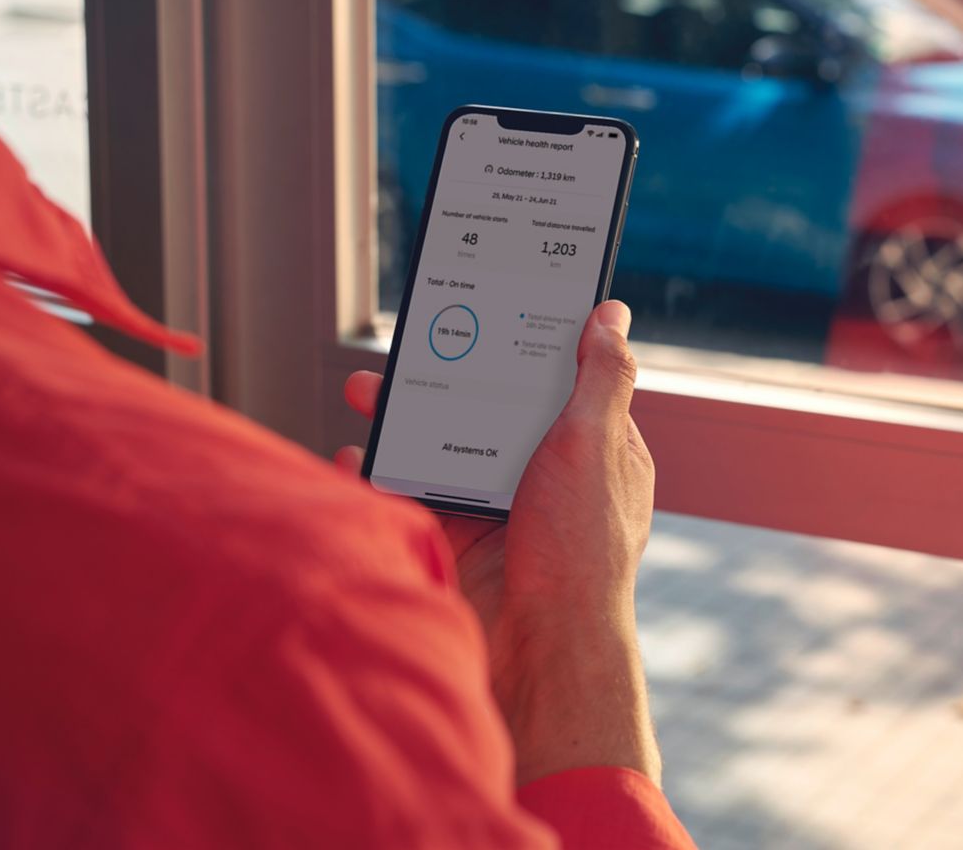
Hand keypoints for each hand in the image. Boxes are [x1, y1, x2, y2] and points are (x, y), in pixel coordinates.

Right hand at [336, 300, 660, 784]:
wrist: (540, 653)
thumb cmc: (580, 550)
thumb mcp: (595, 446)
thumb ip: (601, 377)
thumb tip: (612, 315)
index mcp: (591, 452)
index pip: (556, 383)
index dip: (522, 347)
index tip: (487, 309)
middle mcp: (545, 477)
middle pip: (488, 411)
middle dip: (443, 380)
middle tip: (401, 353)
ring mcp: (499, 510)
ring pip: (443, 448)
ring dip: (400, 421)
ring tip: (362, 394)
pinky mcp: (457, 541)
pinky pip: (411, 497)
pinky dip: (378, 477)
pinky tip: (351, 459)